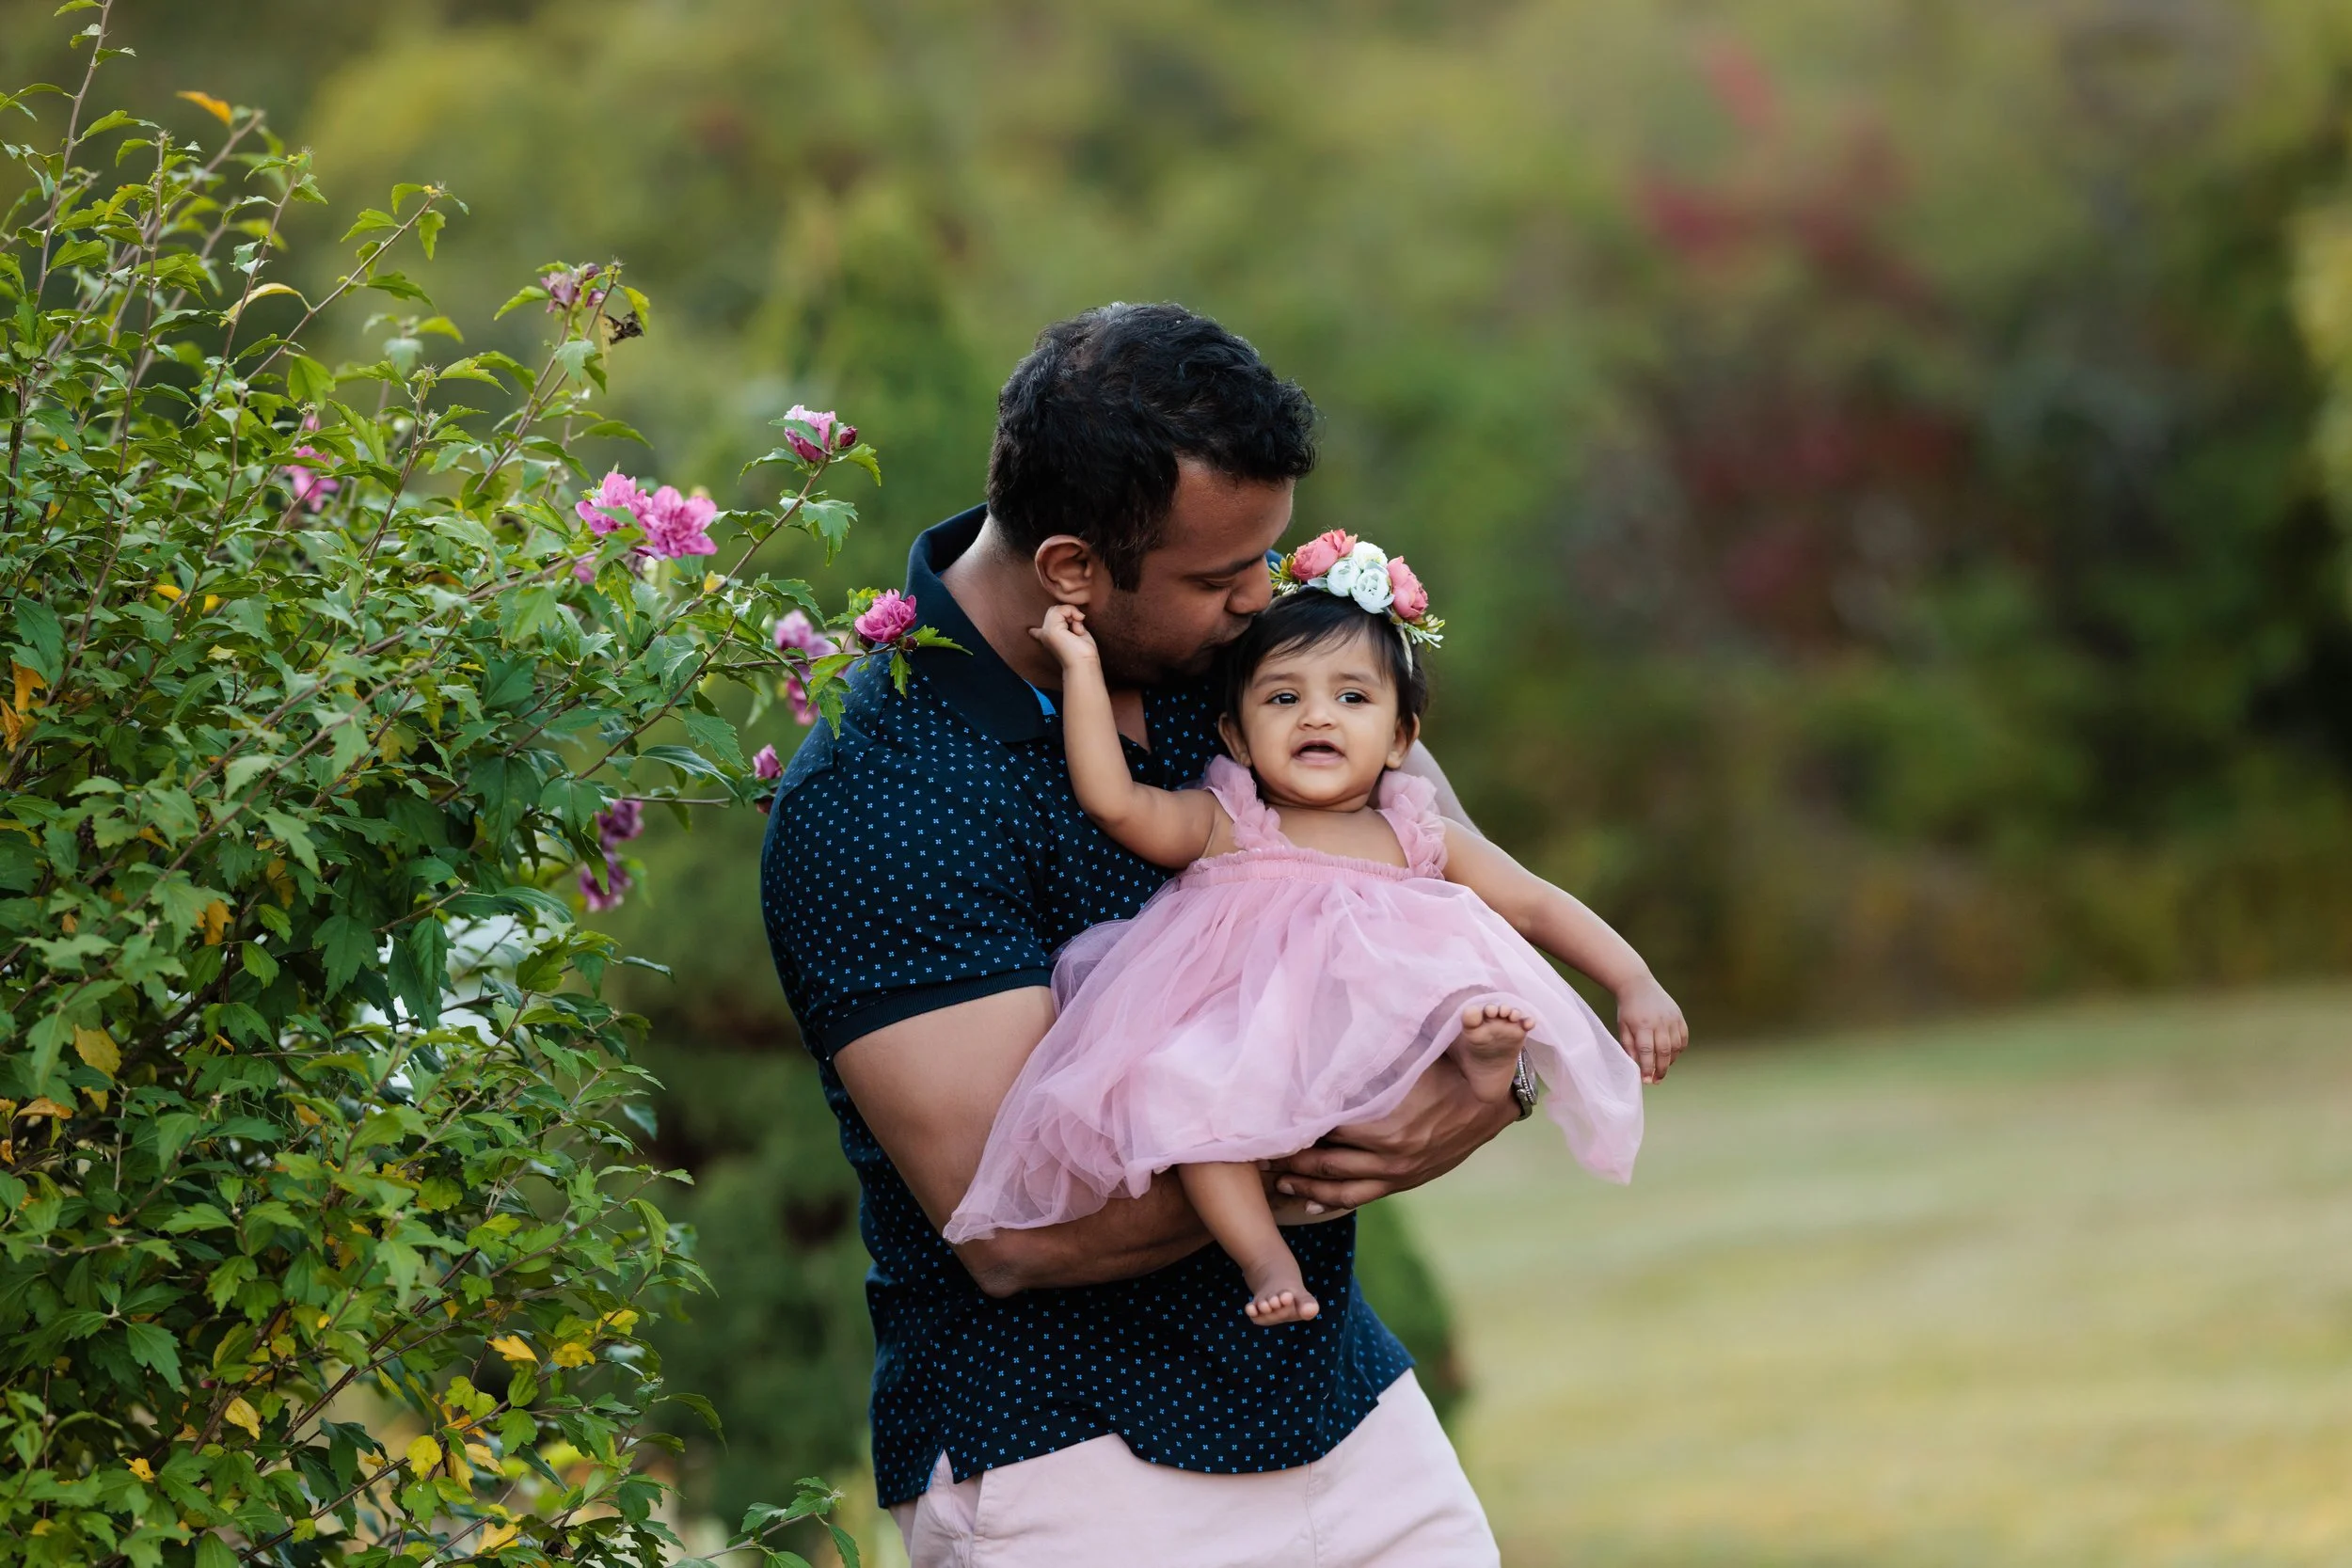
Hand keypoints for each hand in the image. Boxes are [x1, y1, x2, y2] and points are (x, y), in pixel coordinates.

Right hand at [1030, 603, 1098, 668]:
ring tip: (1077, 629)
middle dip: (1069, 613)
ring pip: (1056, 608)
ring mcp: (1046, 631)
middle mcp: (1045, 635)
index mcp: (1050, 639)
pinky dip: (1072, 613)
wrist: (1083, 663)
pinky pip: (1061, 609)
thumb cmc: (1084, 652)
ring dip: (1072, 613)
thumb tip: (1075, 616)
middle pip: (1053, 611)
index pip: (1037, 632)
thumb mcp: (1077, 633)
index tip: (1032, 631)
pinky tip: (1077, 628)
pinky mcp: (1051, 629)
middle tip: (1078, 629)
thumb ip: (1072, 623)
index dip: (1035, 631)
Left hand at [1267, 1012, 1523, 1209]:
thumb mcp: (1472, 1044)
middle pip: (1327, 1160)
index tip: (1265, 1121)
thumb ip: (1470, 1028)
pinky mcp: (1406, 1180)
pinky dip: (1332, 1200)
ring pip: (1340, 1186)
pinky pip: (1362, 1197)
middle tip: (1254, 1154)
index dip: (1298, 1125)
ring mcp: (1400, 1172)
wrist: (1500, 1103)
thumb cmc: (1473, 1066)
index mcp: (1394, 1122)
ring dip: (1304, 1183)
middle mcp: (1393, 1154)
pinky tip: (1307, 1200)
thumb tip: (1478, 1011)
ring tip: (1273, 1178)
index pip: (1331, 1126)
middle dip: (1290, 1158)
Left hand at [1614, 973, 1687, 1083]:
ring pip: (1676, 1046)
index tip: (1646, 1080)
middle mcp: (1659, 1022)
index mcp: (1642, 1025)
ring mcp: (1671, 1018)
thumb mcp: (1623, 1027)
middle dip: (1661, 1069)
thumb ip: (1629, 1046)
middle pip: (1664, 1051)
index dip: (1647, 1068)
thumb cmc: (1628, 1009)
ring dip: (1670, 1061)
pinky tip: (1671, 1054)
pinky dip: (1679, 1049)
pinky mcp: (1679, 1016)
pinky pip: (1683, 1038)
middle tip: (1656, 1081)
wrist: (1637, 984)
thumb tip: (1636, 1066)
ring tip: (1662, 1068)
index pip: (1646, 1052)